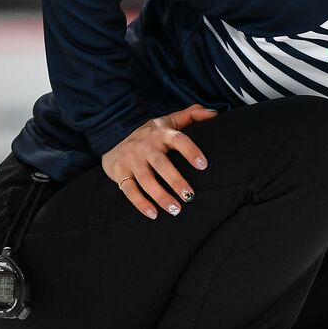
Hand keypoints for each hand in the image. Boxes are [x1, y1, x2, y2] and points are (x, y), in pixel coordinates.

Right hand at [101, 103, 216, 218]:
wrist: (113, 135)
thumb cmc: (151, 133)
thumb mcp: (169, 120)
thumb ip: (192, 115)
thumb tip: (214, 114)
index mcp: (161, 133)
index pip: (178, 140)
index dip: (191, 151)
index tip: (203, 165)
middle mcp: (145, 146)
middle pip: (161, 164)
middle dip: (175, 180)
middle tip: (190, 196)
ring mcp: (132, 160)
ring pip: (146, 180)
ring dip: (160, 196)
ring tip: (175, 209)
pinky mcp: (120, 173)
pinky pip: (129, 190)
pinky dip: (140, 203)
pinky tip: (153, 214)